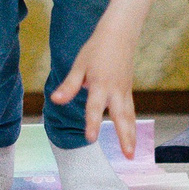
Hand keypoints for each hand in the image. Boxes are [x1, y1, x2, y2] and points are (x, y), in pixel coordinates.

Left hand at [50, 27, 137, 157]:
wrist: (119, 34)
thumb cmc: (97, 49)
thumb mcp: (80, 65)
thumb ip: (69, 86)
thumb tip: (56, 100)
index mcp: (100, 84)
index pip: (95, 107)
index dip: (92, 123)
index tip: (91, 139)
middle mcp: (115, 91)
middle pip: (121, 117)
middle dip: (125, 137)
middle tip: (128, 156)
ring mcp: (124, 91)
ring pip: (130, 117)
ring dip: (132, 136)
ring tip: (131, 154)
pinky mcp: (128, 90)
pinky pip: (131, 111)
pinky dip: (132, 125)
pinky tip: (132, 136)